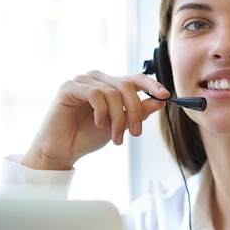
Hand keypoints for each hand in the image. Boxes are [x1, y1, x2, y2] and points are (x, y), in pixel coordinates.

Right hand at [21, 70, 168, 169]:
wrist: (63, 150)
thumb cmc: (87, 136)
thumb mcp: (119, 125)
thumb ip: (137, 112)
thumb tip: (159, 101)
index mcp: (110, 86)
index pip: (135, 78)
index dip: (151, 84)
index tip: (166, 96)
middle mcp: (98, 79)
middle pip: (127, 86)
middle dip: (135, 111)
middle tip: (135, 133)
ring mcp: (83, 81)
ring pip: (113, 92)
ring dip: (118, 118)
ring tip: (116, 138)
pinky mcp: (69, 87)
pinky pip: (95, 94)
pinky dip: (102, 111)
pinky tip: (99, 124)